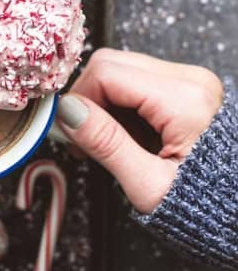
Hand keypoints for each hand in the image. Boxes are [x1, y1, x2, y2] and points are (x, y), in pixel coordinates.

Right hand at [56, 49, 223, 212]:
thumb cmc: (203, 206)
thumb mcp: (148, 184)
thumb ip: (106, 144)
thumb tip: (67, 111)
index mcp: (185, 100)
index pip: (106, 73)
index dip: (78, 100)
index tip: (71, 135)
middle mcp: (191, 80)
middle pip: (112, 64)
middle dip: (88, 99)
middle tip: (84, 142)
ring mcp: (191, 81)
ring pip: (121, 70)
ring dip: (103, 103)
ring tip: (107, 143)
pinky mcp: (187, 87)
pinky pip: (137, 80)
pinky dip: (121, 105)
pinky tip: (125, 135)